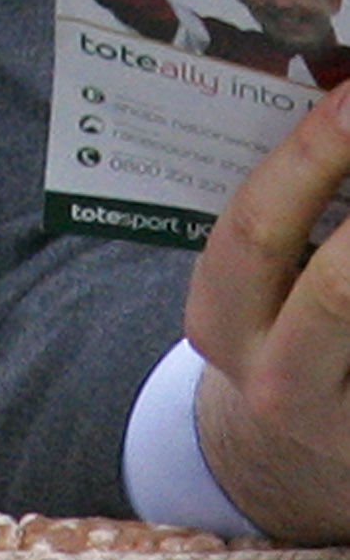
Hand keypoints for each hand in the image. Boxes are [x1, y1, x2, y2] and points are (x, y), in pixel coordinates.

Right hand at [188, 78, 349, 537]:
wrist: (296, 446)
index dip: (308, 158)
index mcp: (221, 322)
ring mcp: (346, 425)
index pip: (256, 230)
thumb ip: (276, 220)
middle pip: (336, 292)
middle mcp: (277, 383)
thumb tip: (337, 112)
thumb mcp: (246, 283)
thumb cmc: (273, 324)